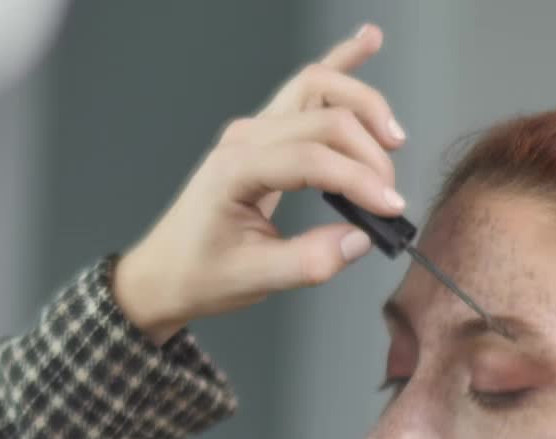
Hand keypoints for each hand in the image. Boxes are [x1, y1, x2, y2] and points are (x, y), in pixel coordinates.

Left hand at [113, 23, 404, 344]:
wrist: (163, 273)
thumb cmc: (198, 273)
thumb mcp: (254, 279)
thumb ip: (309, 261)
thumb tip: (361, 239)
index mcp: (234, 171)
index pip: (312, 158)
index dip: (359, 180)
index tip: (390, 208)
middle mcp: (243, 139)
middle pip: (323, 117)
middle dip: (368, 151)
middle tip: (389, 195)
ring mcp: (252, 130)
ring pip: (316, 88)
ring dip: (362, 105)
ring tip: (393, 138)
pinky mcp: (263, 134)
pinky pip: (304, 88)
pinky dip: (339, 64)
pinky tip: (366, 42)